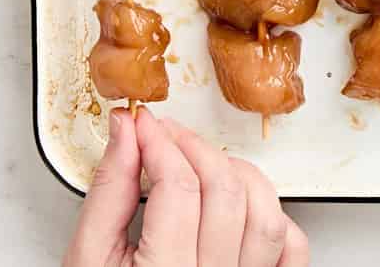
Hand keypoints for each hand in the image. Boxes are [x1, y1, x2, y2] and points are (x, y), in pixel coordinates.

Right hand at [64, 108, 308, 266]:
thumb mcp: (88, 257)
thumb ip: (108, 191)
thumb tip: (126, 132)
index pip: (177, 187)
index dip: (160, 143)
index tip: (145, 125)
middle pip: (225, 192)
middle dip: (196, 148)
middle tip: (168, 136)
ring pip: (266, 214)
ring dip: (238, 176)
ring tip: (205, 167)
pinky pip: (291, 249)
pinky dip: (276, 218)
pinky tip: (244, 207)